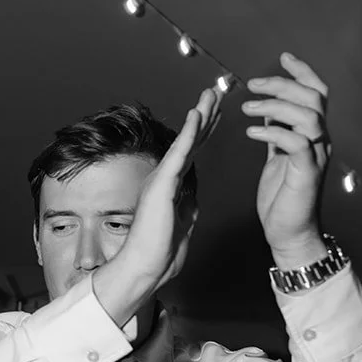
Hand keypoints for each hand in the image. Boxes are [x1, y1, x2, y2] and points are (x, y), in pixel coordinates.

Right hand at [91, 86, 220, 323]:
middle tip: (215, 94)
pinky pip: (180, 153)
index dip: (204, 134)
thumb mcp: (182, 226)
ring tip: (211, 94)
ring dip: (200, 116)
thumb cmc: (160, 255)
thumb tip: (193, 198)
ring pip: (186, 141)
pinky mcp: (163, 183)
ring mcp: (163, 179)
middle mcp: (165, 179)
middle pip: (190, 142)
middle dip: (204, 116)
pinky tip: (198, 113)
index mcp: (171, 188)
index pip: (192, 155)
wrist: (145, 267)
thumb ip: (187, 208)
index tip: (214, 116)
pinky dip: (189, 132)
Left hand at [246, 53, 331, 264]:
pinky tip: (251, 133)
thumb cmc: (282, 197)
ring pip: (308, 116)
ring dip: (275, 106)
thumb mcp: (277, 158)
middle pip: (313, 97)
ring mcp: (316, 156)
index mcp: (313, 134)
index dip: (302, 72)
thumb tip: (269, 110)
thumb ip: (278, 133)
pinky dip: (273, 133)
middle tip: (252, 84)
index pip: (316, 93)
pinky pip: (296, 143)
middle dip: (283, 84)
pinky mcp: (307, 173)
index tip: (282, 57)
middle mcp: (320, 141)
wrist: (288, 233)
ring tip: (247, 108)